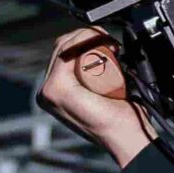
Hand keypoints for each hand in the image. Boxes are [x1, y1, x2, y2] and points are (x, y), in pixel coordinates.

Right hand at [37, 28, 153, 168]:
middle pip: (63, 46)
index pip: (64, 51)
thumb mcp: (107, 90)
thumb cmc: (121, 118)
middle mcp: (47, 91)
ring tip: (110, 44)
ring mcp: (48, 91)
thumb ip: (101, 78)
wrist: (126, 137)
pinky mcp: (55, 90)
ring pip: (64, 47)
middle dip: (87, 35)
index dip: (85, 38)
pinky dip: (82, 41)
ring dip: (87, 37)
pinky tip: (99, 42)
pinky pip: (66, 54)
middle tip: (112, 41)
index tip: (109, 40)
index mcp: (56, 90)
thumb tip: (109, 54)